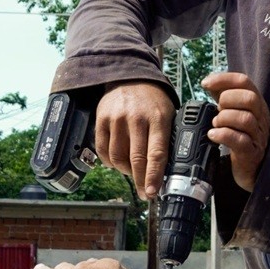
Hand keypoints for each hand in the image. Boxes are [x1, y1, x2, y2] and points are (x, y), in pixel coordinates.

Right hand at [95, 82, 175, 199]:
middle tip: (145, 193)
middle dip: (141, 181)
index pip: (156, 152)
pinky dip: (110, 162)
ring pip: (118, 157)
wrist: (131, 76)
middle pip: (136, 159)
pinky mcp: (102, 119)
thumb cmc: (152, 100)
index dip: (154, 176)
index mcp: (158, 117)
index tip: (153, 192)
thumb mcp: (168, 114)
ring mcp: (117, 118)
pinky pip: (103, 150)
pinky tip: (118, 161)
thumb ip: (166, 138)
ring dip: (126, 171)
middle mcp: (136, 118)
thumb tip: (167, 170)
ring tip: (133, 171)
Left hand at [202, 72, 269, 191]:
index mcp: (256, 103)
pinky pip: (240, 141)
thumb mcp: (236, 112)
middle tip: (217, 110)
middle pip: (249, 98)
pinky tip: (213, 135)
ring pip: (245, 119)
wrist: (255, 167)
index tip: (205, 83)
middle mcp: (260, 117)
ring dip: (224, 118)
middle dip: (227, 99)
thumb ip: (224, 97)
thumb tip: (208, 82)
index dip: (224, 79)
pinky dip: (223, 135)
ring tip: (216, 123)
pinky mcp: (251, 153)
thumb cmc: (242, 136)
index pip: (244, 82)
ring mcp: (257, 136)